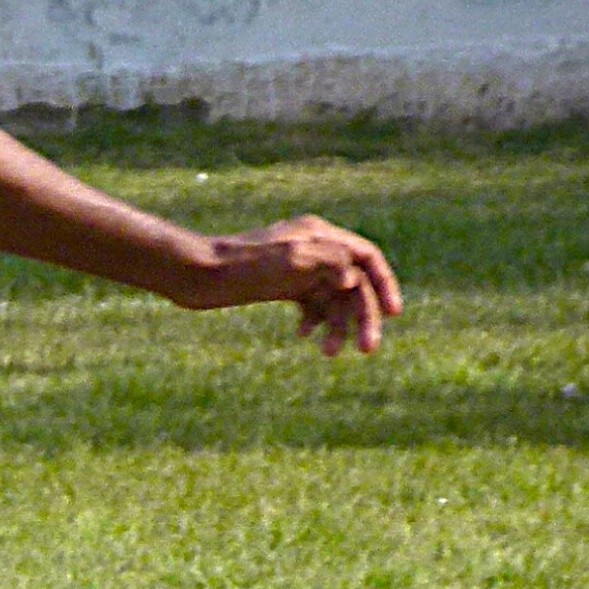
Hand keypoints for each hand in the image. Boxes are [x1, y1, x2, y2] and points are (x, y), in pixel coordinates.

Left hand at [182, 215, 403, 354]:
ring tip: (329, 353)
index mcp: (320, 235)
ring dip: (336, 325)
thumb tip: (354, 279)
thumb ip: (327, 263)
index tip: (394, 313)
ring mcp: (297, 267)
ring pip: (331, 298)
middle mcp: (313, 248)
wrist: (195, 274)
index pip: (366, 258)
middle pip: (351, 283)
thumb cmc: (240, 266)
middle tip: (366, 350)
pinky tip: (304, 337)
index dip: (384, 284)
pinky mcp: (281, 284)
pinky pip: (310, 304)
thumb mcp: (288, 260)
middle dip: (361, 316)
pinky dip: (313, 320)